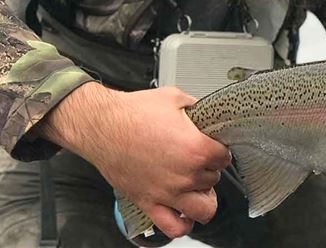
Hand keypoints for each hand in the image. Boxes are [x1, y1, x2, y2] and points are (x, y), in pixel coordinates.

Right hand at [38, 83, 231, 237]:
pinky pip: (174, 227)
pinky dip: (183, 224)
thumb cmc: (132, 112)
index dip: (219, 149)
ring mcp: (167, 193)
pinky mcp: (149, 203)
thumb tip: (205, 114)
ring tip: (197, 187)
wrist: (101, 125)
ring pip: (203, 209)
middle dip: (208, 168)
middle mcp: (185, 175)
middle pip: (213, 179)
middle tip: (197, 159)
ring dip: (204, 198)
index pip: (225, 157)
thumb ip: (197, 108)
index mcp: (196, 149)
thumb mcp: (174, 98)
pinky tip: (183, 212)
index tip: (211, 146)